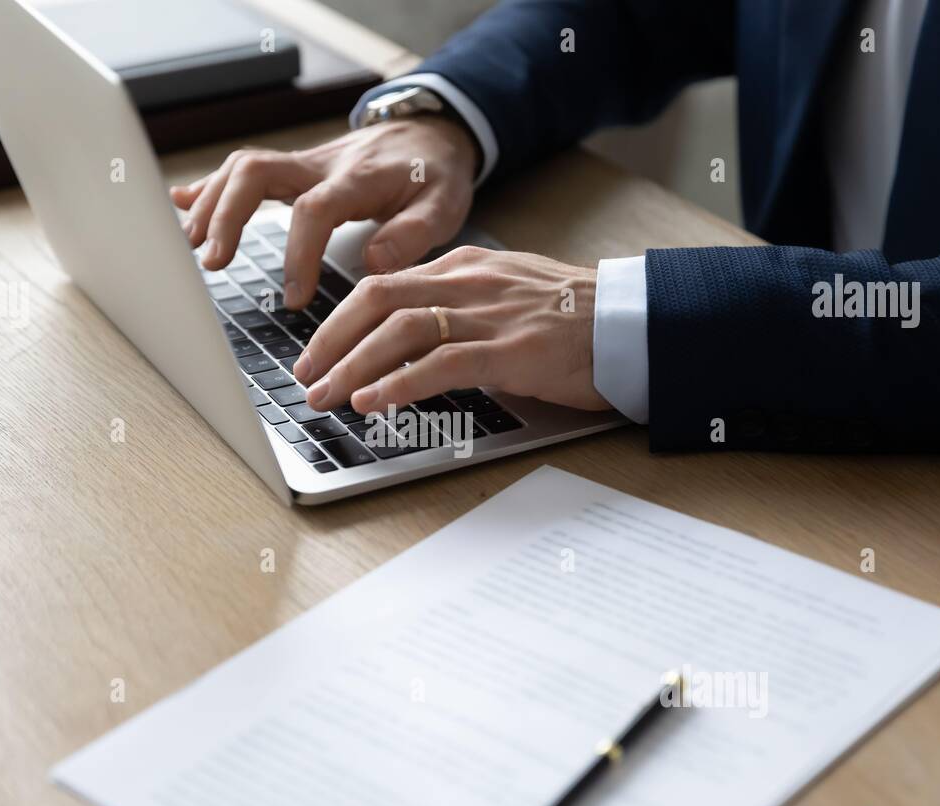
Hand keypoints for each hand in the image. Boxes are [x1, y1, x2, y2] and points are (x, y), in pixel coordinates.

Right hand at [169, 117, 477, 309]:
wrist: (431, 133)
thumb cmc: (434, 175)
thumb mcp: (444, 205)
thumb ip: (414, 234)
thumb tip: (374, 264)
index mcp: (358, 179)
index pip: (315, 209)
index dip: (298, 253)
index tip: (294, 298)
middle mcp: (321, 166)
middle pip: (256, 173)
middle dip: (227, 215)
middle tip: (212, 262)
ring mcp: (302, 165)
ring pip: (242, 169)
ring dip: (211, 204)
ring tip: (192, 246)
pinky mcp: (292, 170)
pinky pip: (243, 171)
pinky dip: (209, 187)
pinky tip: (180, 206)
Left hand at [292, 246, 612, 414]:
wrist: (636, 322)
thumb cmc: (574, 319)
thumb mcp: (506, 299)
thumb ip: (459, 310)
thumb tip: (412, 343)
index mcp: (465, 269)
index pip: (383, 284)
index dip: (339, 319)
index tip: (316, 352)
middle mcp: (470, 284)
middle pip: (377, 298)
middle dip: (330, 339)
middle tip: (304, 376)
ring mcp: (491, 315)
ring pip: (401, 329)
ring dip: (352, 365)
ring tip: (325, 396)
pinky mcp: (513, 351)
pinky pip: (442, 363)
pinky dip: (398, 383)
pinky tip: (371, 402)